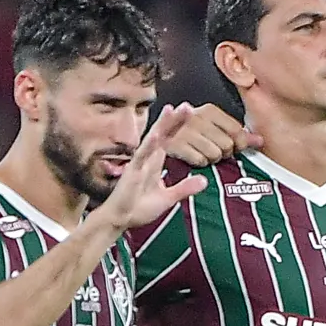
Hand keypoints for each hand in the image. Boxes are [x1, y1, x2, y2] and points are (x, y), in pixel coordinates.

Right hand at [95, 107, 208, 232]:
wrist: (120, 220)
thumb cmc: (138, 208)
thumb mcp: (168, 198)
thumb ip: (185, 188)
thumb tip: (204, 181)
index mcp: (156, 162)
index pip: (170, 140)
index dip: (179, 127)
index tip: (191, 112)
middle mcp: (148, 159)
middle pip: (163, 135)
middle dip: (174, 120)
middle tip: (187, 105)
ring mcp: (139, 164)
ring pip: (152, 140)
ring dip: (162, 125)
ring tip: (172, 110)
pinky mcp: (131, 172)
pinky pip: (140, 156)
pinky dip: (148, 145)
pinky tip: (155, 135)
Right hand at [160, 104, 257, 165]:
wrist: (160, 147)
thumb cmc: (193, 140)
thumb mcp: (216, 133)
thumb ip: (239, 136)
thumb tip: (260, 140)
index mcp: (208, 110)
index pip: (237, 131)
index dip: (240, 144)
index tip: (235, 147)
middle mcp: (195, 116)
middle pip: (227, 144)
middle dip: (223, 152)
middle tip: (214, 151)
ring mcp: (183, 130)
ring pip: (214, 153)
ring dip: (211, 158)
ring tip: (203, 154)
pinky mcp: (172, 145)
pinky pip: (199, 160)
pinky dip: (199, 162)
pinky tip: (194, 158)